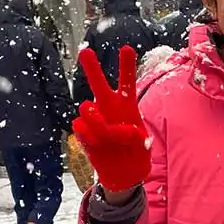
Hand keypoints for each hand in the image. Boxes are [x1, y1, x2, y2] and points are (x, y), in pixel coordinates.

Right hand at [72, 44, 150, 194]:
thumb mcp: (142, 144)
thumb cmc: (135, 154)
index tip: (126, 49)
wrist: (122, 174)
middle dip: (91, 68)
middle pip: (99, 84)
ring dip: (97, 120)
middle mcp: (109, 108)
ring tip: (108, 135)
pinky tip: (97, 143)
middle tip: (85, 51)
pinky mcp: (84, 133)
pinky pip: (80, 127)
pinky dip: (90, 136)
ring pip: (87, 108)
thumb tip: (111, 128)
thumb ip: (131, 134)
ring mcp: (94, 119)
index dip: (126, 66)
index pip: (126, 82)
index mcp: (127, 106)